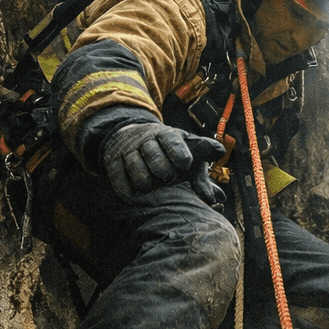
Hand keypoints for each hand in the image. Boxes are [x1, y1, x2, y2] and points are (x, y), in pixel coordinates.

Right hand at [101, 123, 225, 200]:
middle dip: (162, 170)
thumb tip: (216, 181)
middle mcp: (146, 139)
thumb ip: (202, 168)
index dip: (179, 152)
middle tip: (167, 177)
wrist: (130, 137)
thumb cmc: (168, 152)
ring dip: (145, 181)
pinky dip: (126, 189)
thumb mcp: (186, 153)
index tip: (186, 163)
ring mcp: (128, 150)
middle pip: (153, 155)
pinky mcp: (113, 161)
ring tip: (151, 185)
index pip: (172, 141)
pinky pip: (118, 178)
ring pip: (136, 168)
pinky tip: (133, 194)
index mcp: (167, 134)